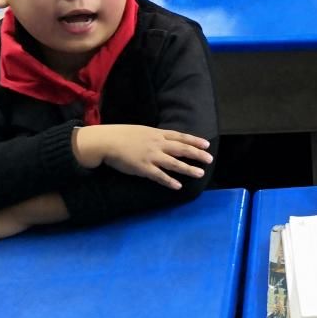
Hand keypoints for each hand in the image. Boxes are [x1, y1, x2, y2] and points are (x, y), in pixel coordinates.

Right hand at [73, 124, 212, 188]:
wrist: (106, 141)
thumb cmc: (122, 135)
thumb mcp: (142, 131)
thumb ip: (154, 136)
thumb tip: (163, 140)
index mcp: (157, 134)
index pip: (180, 137)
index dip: (194, 141)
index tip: (206, 144)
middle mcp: (157, 144)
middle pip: (182, 149)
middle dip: (197, 154)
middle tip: (210, 159)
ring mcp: (151, 156)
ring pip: (174, 163)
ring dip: (188, 168)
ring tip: (200, 173)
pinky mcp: (143, 168)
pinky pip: (159, 176)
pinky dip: (169, 181)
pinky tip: (178, 186)